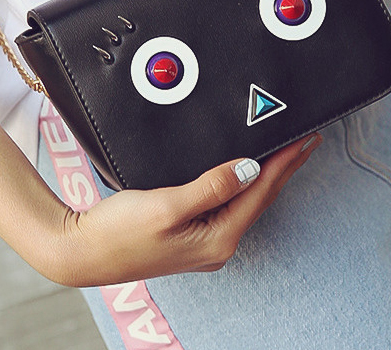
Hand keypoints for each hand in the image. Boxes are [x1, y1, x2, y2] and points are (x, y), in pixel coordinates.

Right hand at [49, 134, 321, 286]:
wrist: (82, 251)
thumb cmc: (119, 231)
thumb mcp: (168, 204)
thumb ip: (212, 186)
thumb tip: (250, 168)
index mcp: (218, 238)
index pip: (262, 192)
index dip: (286, 163)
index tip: (306, 139)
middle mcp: (218, 243)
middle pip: (261, 198)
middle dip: (285, 168)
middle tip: (307, 141)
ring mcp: (205, 241)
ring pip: (247, 201)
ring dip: (267, 175)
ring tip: (286, 152)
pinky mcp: (191, 233)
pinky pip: (229, 203)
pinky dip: (243, 182)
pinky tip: (245, 171)